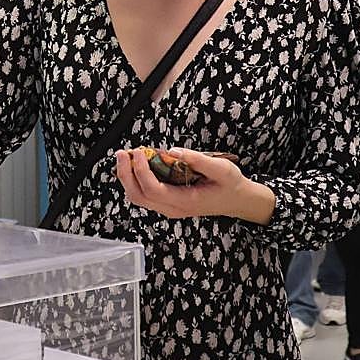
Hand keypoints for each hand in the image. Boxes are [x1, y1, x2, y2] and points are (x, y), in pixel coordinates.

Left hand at [116, 146, 271, 222]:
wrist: (236, 200)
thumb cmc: (230, 185)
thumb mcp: (222, 169)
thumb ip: (197, 159)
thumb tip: (173, 151)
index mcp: (185, 201)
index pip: (153, 190)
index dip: (141, 170)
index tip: (138, 152)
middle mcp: (172, 208)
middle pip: (138, 196)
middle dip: (125, 174)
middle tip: (122, 153)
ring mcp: (168, 207)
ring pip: (138, 197)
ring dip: (127, 177)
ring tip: (126, 156)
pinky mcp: (166, 202)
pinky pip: (144, 194)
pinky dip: (135, 179)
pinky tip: (137, 163)